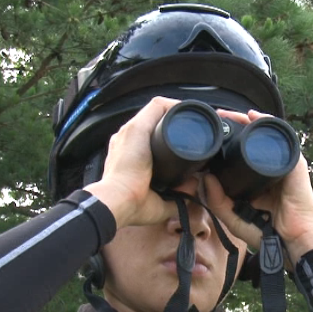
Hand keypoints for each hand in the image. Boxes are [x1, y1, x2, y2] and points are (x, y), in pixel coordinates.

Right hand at [84, 97, 180, 228]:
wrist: (117, 201)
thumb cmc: (132, 206)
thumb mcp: (160, 201)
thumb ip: (177, 195)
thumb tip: (193, 185)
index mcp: (129, 154)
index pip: (149, 138)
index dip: (167, 138)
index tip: (183, 144)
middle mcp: (127, 138)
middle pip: (154, 122)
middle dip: (174, 124)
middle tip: (193, 132)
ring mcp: (131, 131)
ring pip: (157, 112)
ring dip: (177, 112)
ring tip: (195, 119)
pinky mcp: (137, 127)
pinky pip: (158, 106)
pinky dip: (174, 105)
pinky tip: (189, 110)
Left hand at [204, 109, 312, 263]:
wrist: (292, 241)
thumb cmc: (266, 231)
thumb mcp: (233, 217)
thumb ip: (216, 202)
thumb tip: (205, 178)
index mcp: (254, 178)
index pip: (239, 153)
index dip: (224, 142)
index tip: (207, 134)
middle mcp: (268, 167)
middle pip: (251, 139)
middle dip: (234, 126)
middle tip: (216, 117)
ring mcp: (282, 163)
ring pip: (264, 134)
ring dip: (247, 121)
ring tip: (230, 115)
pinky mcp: (294, 163)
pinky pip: (282, 137)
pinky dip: (268, 124)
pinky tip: (253, 117)